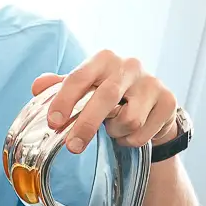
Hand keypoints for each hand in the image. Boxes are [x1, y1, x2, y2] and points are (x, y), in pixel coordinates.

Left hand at [32, 49, 177, 154]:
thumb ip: (59, 86)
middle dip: (86, 125)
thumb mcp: (84, 88)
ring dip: (114, 132)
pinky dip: (131, 140)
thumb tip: (37, 86)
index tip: (53, 122)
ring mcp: (152, 83)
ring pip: (128, 120)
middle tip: (72, 147)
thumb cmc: (109, 93)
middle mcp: (130, 65)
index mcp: (104, 59)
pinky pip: (142, 133)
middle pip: (106, 98)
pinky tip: (130, 131)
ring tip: (113, 128)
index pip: (80, 77)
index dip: (64, 100)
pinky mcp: (168, 101)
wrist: (151, 103)